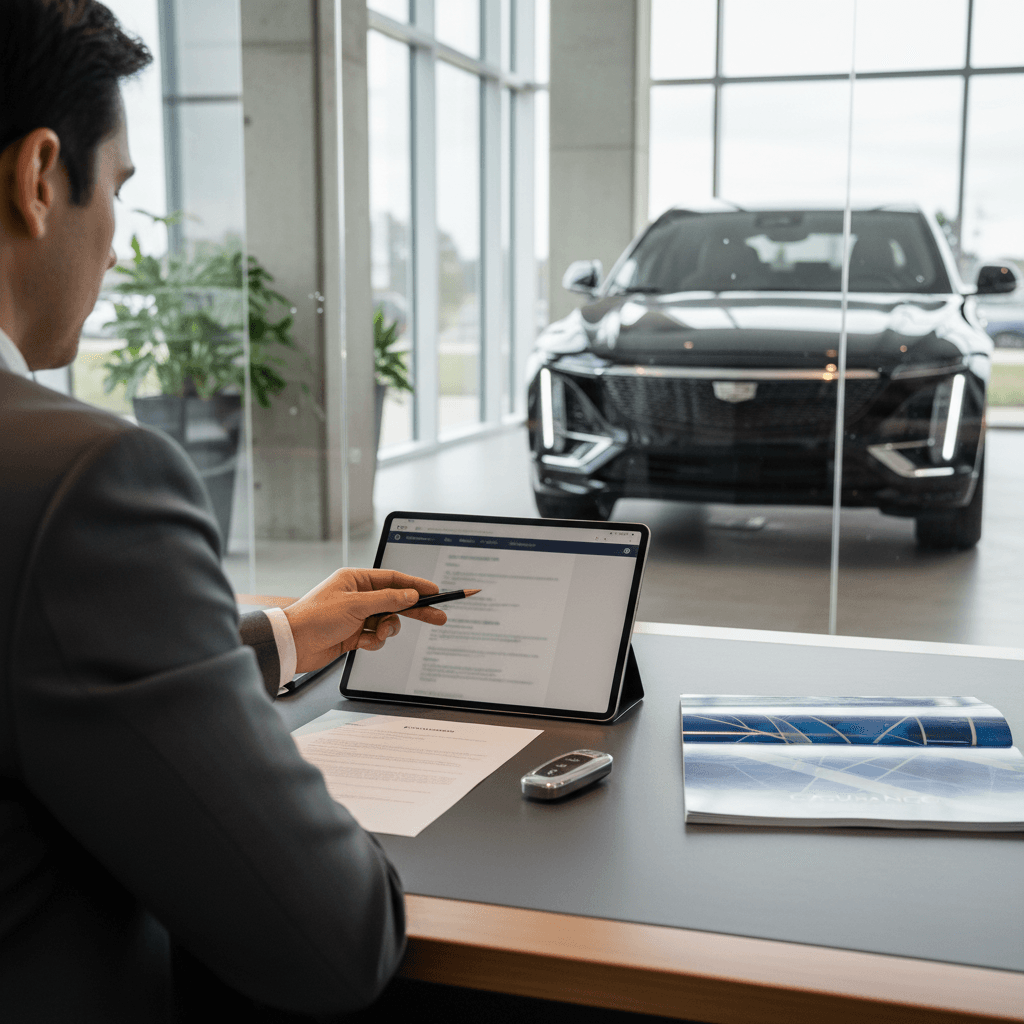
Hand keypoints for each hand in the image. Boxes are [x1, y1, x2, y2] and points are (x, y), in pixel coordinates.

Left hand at [282, 568, 446, 673]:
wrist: (293, 645)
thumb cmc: (315, 618)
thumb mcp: (355, 605)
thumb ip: (387, 600)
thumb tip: (410, 595)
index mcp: (355, 580)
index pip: (393, 579)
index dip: (415, 585)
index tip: (435, 591)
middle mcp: (358, 596)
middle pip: (396, 601)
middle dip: (416, 610)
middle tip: (439, 617)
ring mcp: (357, 616)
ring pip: (387, 622)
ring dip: (386, 630)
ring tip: (377, 634)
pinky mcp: (354, 634)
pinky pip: (376, 637)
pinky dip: (373, 642)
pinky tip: (362, 643)